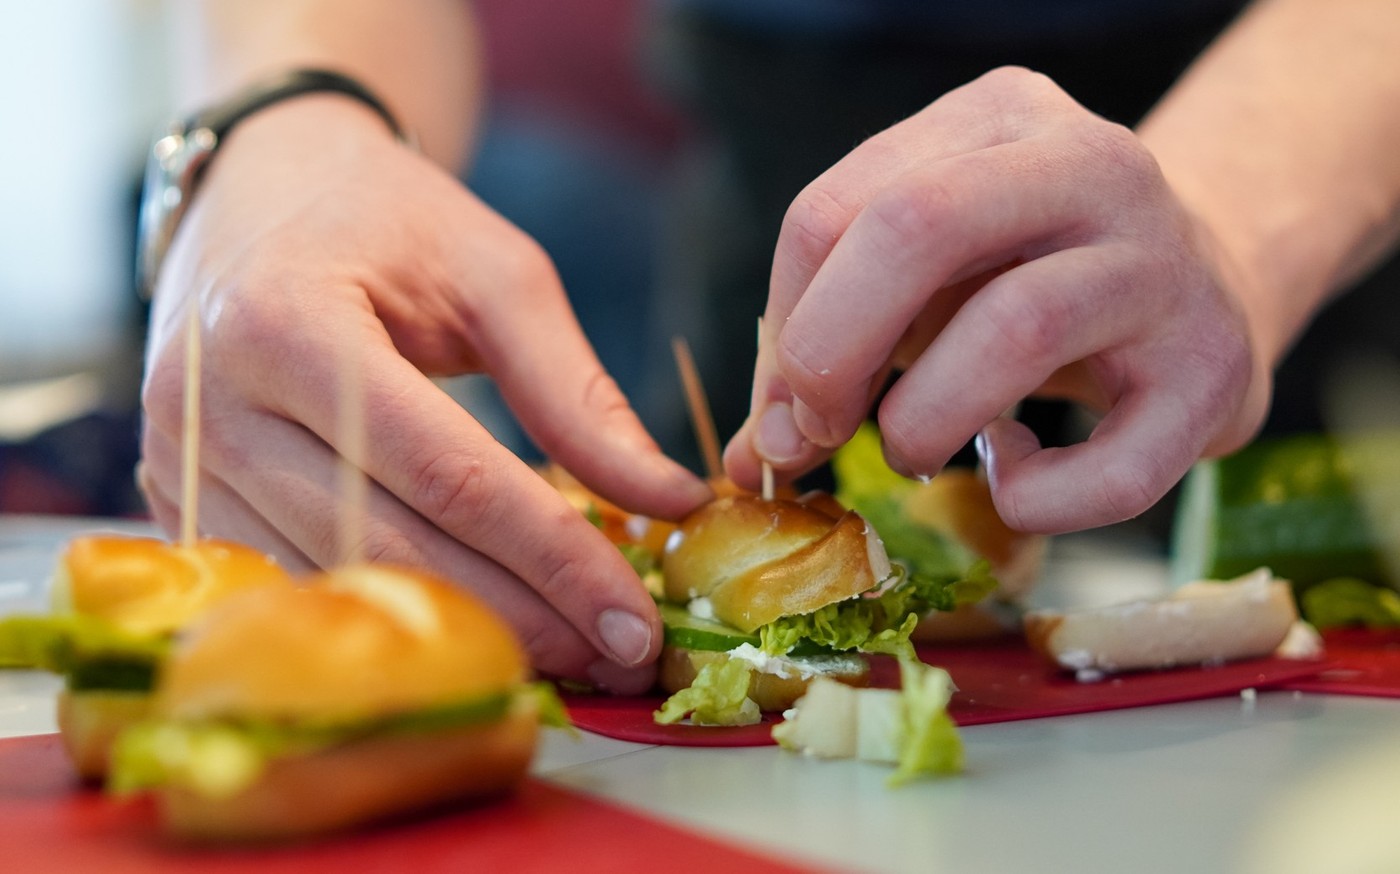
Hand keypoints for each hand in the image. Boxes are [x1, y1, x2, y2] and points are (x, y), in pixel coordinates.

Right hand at [139, 96, 709, 690]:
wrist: (253, 193)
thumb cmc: (383, 220)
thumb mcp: (493, 272)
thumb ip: (575, 391)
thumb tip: (669, 500)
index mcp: (291, 324)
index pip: (448, 475)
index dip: (552, 557)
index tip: (635, 618)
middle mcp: (213, 408)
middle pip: (391, 548)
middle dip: (519, 617)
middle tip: (618, 658)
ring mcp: (180, 463)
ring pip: (341, 584)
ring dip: (462, 633)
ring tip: (568, 655)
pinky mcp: (178, 501)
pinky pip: (298, 584)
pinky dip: (390, 618)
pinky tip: (474, 631)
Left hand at [725, 67, 1269, 532]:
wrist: (1217, 284)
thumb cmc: (1034, 279)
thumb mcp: (930, 276)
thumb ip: (834, 343)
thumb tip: (753, 456)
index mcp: (996, 119)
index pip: (835, 210)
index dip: (786, 326)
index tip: (784, 408)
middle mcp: (1091, 165)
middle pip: (917, 228)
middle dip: (831, 351)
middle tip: (818, 430)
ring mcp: (1165, 264)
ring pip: (1015, 329)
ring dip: (924, 422)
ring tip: (912, 447)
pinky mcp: (1215, 372)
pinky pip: (1110, 466)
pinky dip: (1034, 498)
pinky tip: (1013, 471)